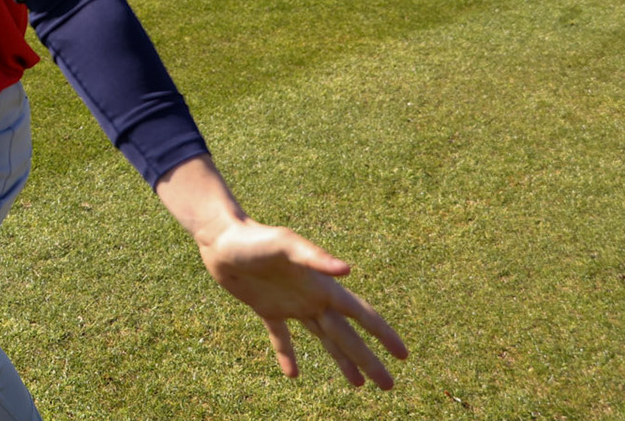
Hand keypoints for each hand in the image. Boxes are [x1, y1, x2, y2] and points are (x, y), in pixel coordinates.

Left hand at [198, 219, 407, 388]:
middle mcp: (312, 298)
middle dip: (369, 360)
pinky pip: (281, 337)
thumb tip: (347, 270)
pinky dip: (287, 355)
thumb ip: (315, 257)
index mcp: (322, 287)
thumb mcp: (285, 244)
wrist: (221, 238)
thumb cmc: (255, 238)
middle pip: (347, 336)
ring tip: (358, 384)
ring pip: (323, 339)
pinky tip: (293, 374)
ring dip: (341, 361)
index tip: (404, 355)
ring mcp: (291, 305)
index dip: (384, 334)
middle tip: (388, 386)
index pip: (362, 315)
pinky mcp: (266, 308)